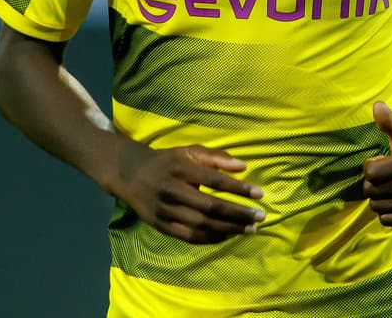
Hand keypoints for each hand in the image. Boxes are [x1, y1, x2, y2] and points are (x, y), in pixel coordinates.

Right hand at [112, 141, 265, 243]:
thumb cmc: (167, 162)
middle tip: (261, 216)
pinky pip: (190, 236)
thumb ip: (215, 157)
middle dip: (238, 213)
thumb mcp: (188, 152)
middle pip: (210, 206)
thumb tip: (243, 167)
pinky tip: (228, 236)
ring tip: (250, 229)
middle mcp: (172, 190)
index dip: (238, 188)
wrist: (131, 175)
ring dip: (229, 229)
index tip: (260, 194)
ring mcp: (165, 211)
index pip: (214, 180)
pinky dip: (211, 238)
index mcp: (180, 168)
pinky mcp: (161, 226)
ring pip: (202, 224)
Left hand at [363, 101, 391, 226]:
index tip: (379, 160)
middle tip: (381, 175)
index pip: (372, 172)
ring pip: (379, 208)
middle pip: (374, 191)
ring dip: (377, 198)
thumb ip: (389, 119)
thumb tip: (377, 106)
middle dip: (370, 182)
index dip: (369, 165)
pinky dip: (386, 212)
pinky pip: (389, 221)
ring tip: (388, 186)